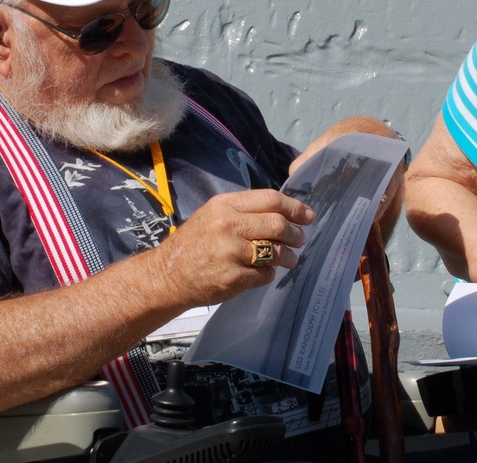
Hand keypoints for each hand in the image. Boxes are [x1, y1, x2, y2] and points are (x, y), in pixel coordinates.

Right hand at [155, 189, 314, 306]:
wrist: (167, 275)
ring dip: (289, 257)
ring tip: (290, 259)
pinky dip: (269, 274)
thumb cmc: (195, 242)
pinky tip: (263, 272)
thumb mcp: (214, 214)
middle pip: (278, 224)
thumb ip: (245, 210)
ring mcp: (230, 252)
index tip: (308, 216)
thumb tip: (284, 211)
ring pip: (276, 251)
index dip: (295, 207)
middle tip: (301, 240)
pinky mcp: (232, 277)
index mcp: (225, 205)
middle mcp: (227, 225)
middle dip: (296, 234)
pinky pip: (264, 274)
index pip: (271, 200)